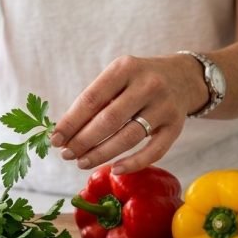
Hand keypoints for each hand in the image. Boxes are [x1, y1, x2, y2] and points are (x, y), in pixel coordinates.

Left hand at [50, 54, 207, 173]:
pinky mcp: (177, 126)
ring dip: (101, 154)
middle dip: (83, 141)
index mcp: (125, 68)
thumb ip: (94, 101)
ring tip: (81, 163)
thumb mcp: (116, 78)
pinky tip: (115, 169)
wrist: (182, 77)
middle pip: (109, 120)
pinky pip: (155, 150)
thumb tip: (64, 133)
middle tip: (67, 155)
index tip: (56, 139)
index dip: (71, 122)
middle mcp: (147, 84)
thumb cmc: (136, 81)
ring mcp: (164, 106)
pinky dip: (134, 163)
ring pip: (129, 137)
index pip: (91, 99)